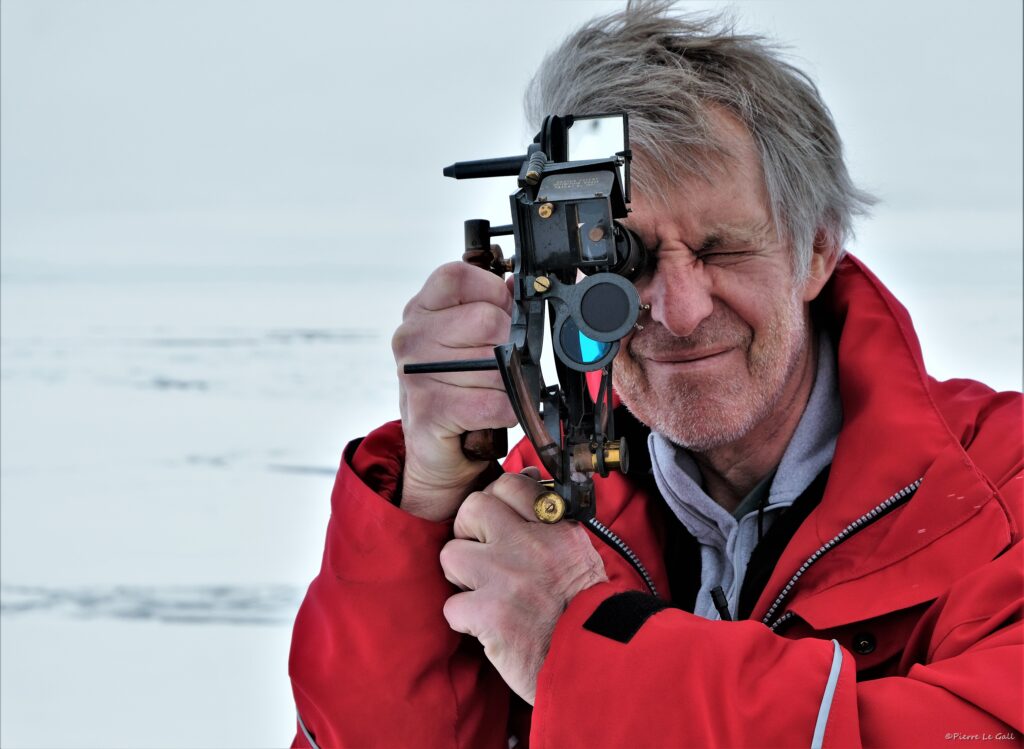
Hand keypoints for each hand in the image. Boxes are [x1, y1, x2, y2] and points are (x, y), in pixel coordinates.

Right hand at [392, 262, 516, 520]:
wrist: (435, 446)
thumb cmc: (454, 386)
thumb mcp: (464, 338)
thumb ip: (487, 307)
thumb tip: (516, 285)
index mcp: (420, 310)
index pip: (459, 277)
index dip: (492, 293)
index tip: (499, 314)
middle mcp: (411, 337)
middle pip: (489, 321)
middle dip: (508, 345)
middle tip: (496, 365)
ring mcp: (416, 373)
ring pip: (497, 364)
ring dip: (507, 383)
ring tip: (488, 391)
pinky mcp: (430, 410)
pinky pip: (495, 402)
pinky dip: (507, 411)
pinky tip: (493, 413)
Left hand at [439, 471, 607, 703]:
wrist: (594, 660)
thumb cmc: (584, 608)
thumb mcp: (577, 551)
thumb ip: (548, 520)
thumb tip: (528, 476)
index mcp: (555, 528)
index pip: (509, 484)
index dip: (494, 501)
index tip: (496, 522)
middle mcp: (530, 545)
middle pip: (472, 509)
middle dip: (468, 532)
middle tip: (481, 555)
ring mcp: (507, 578)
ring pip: (451, 555)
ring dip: (461, 576)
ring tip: (482, 591)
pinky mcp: (490, 614)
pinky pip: (452, 606)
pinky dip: (465, 620)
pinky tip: (487, 626)